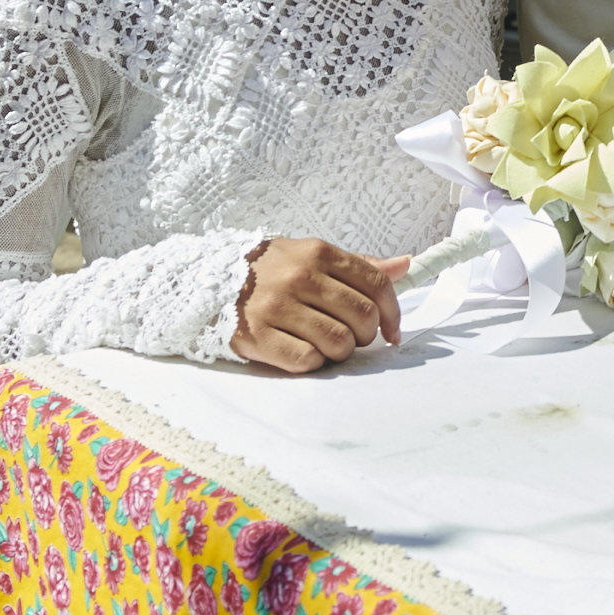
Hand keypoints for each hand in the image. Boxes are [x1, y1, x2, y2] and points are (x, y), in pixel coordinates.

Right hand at [231, 240, 409, 373]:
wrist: (208, 280)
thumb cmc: (272, 271)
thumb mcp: (312, 256)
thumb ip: (359, 265)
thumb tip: (405, 266)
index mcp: (318, 253)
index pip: (376, 284)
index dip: (392, 312)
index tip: (392, 331)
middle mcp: (299, 277)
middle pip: (362, 316)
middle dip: (367, 335)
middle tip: (353, 338)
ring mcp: (277, 307)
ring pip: (339, 342)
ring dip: (341, 352)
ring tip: (327, 345)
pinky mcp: (257, 336)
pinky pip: (307, 360)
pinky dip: (313, 362)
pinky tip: (303, 350)